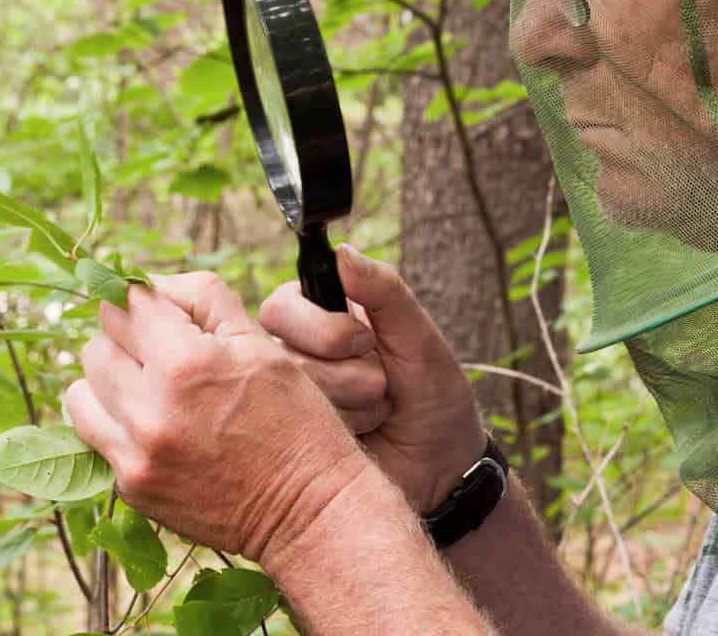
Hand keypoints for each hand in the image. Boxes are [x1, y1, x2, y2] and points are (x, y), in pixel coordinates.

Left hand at [65, 273, 374, 563]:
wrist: (304, 503)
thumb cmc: (292, 413)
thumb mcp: (259, 340)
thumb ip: (203, 298)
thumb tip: (152, 284)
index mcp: (186, 362)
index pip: (127, 303)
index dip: (145, 297)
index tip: (160, 305)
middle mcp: (149, 409)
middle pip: (97, 343)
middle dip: (126, 336)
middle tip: (162, 344)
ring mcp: (134, 454)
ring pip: (80, 390)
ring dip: (109, 378)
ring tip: (149, 382)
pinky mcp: (129, 487)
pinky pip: (93, 435)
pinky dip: (114, 420)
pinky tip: (154, 419)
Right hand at [259, 245, 486, 513]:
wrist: (442, 467)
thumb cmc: (432, 394)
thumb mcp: (417, 336)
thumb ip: (383, 291)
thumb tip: (343, 250)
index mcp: (321, 319)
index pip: (281, 305)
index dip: (318, 326)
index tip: (364, 341)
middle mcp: (296, 358)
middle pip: (275, 351)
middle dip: (340, 371)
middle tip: (380, 383)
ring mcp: (288, 404)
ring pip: (284, 394)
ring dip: (346, 403)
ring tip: (378, 410)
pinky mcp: (288, 444)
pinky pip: (287, 434)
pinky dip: (337, 433)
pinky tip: (361, 437)